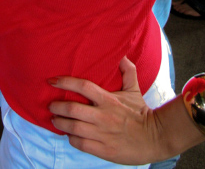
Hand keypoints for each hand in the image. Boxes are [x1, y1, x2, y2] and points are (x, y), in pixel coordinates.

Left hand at [48, 57, 163, 163]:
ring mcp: (102, 134)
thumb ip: (127, 71)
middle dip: (57, 107)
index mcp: (108, 99)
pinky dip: (71, 139)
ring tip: (54, 120)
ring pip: (73, 128)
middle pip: (72, 109)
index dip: (65, 82)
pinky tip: (69, 135)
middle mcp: (103, 116)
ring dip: (60, 123)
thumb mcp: (134, 89)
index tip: (52, 80)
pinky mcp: (104, 150)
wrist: (155, 138)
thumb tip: (121, 55)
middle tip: (50, 105)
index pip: (83, 86)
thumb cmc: (141, 112)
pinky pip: (81, 144)